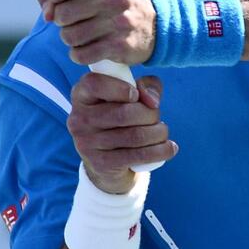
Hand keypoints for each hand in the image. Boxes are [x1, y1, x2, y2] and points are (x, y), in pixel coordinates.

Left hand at [37, 0, 156, 65]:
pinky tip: (88, 48)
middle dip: (61, 20)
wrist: (156, 23)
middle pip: (63, 14)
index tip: (54, 2)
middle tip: (73, 21)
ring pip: (69, 36)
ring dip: (69, 38)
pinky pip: (81, 55)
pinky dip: (78, 54)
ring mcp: (120, 21)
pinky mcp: (121, 46)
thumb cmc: (114, 1)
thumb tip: (45, 7)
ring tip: (82, 34)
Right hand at [66, 72, 177, 193]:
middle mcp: (78, 119)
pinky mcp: (101, 163)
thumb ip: (144, 86)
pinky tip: (169, 148)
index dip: (120, 87)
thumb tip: (152, 100)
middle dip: (150, 114)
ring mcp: (87, 143)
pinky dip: (160, 151)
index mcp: (81, 95)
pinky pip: (138, 155)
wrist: (107, 165)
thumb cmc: (119, 121)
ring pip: (135, 135)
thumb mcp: (129, 97)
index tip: (136, 95)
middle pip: (123, 112)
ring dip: (158, 133)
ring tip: (163, 132)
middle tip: (156, 118)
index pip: (93, 83)